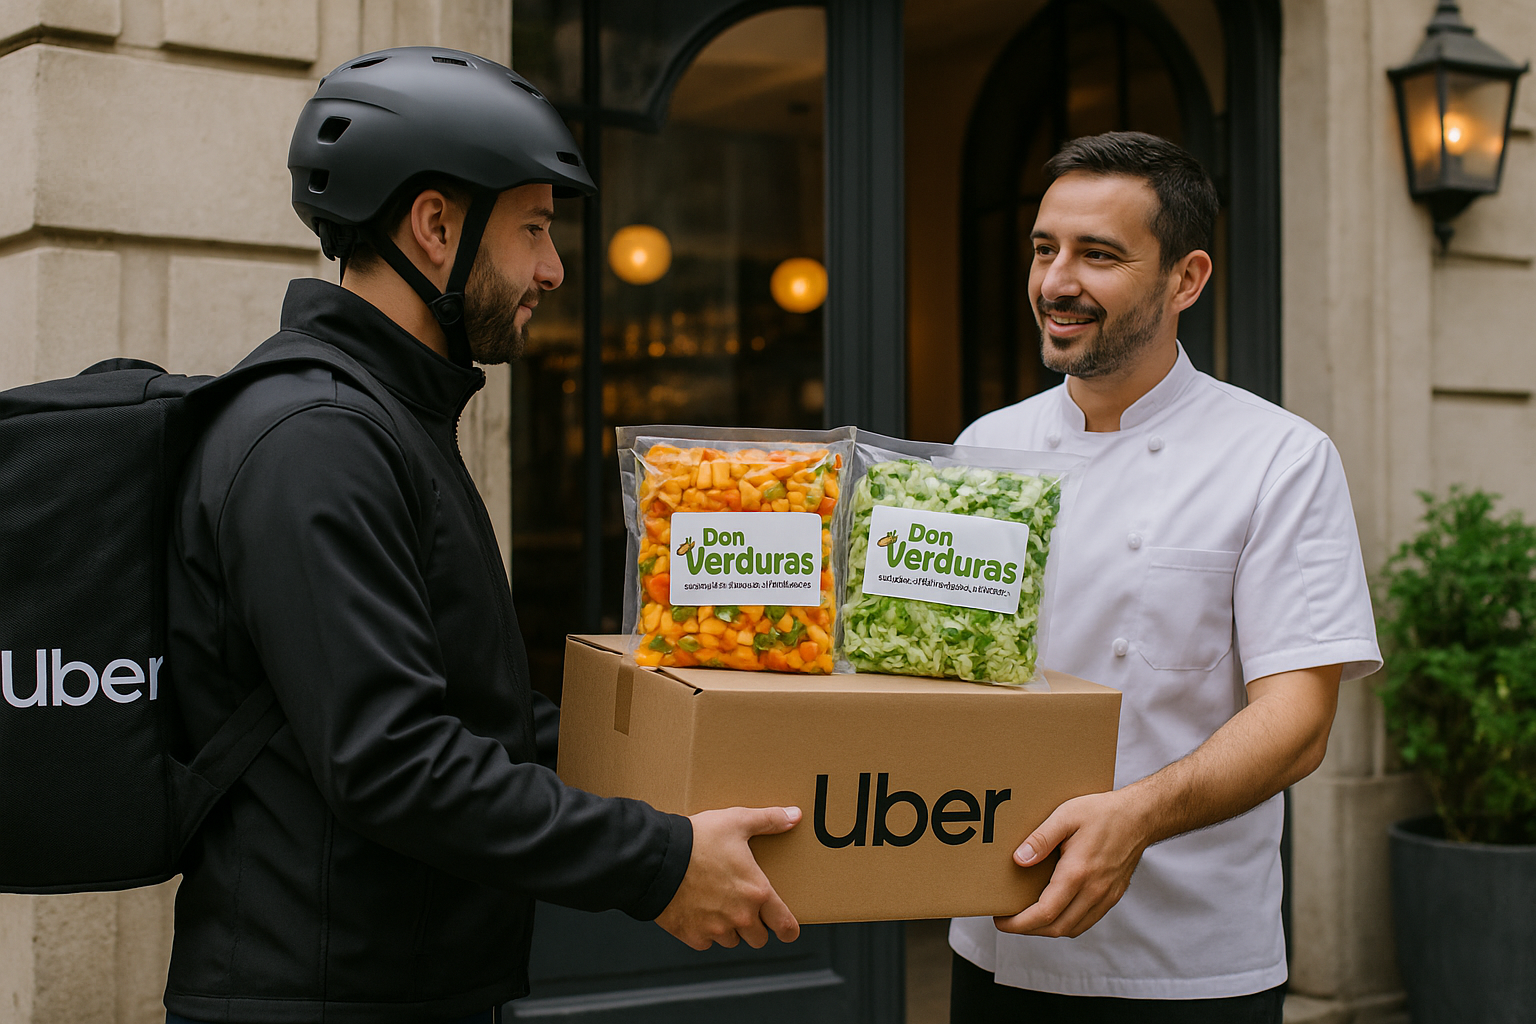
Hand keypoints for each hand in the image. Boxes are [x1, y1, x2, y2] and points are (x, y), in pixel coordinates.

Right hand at [655, 806, 801, 949]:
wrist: (656, 858)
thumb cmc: (698, 840)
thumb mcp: (737, 821)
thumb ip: (769, 820)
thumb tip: (795, 815)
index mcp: (756, 892)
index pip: (785, 926)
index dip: (789, 930)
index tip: (788, 929)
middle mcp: (740, 916)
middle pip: (759, 939)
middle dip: (755, 926)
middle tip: (745, 907)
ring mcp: (715, 929)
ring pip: (732, 941)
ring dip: (730, 928)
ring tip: (719, 905)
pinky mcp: (692, 935)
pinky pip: (706, 941)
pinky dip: (704, 930)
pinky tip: (698, 910)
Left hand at [993, 790, 1148, 937]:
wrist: (1140, 816)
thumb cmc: (1101, 812)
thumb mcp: (1065, 816)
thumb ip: (1040, 838)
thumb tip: (1019, 860)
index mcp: (1078, 873)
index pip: (1044, 913)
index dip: (1019, 923)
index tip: (1000, 921)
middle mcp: (1093, 891)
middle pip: (1057, 927)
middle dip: (1028, 930)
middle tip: (1008, 920)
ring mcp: (1106, 896)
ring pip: (1072, 928)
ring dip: (1047, 929)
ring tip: (1027, 917)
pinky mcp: (1113, 896)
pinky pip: (1086, 920)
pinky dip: (1066, 923)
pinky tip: (1054, 910)